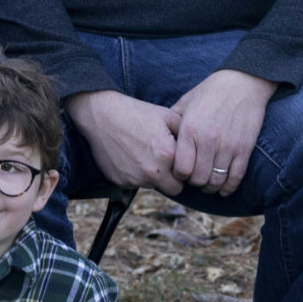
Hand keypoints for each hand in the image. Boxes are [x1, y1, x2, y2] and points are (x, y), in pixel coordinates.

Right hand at [67, 89, 184, 195]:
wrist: (101, 115)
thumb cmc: (135, 112)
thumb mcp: (167, 115)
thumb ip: (187, 132)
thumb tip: (201, 143)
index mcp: (167, 155)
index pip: (187, 177)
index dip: (185, 169)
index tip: (179, 160)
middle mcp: (152, 172)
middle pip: (173, 189)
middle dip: (172, 179)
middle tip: (165, 162)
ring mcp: (134, 179)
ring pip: (153, 186)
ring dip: (153, 176)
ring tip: (144, 154)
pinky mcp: (119, 181)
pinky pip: (134, 184)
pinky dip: (135, 174)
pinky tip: (130, 156)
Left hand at [170, 69, 273, 194]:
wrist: (243, 83)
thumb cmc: (211, 92)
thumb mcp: (186, 102)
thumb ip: (172, 121)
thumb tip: (159, 136)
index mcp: (190, 130)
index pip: (181, 169)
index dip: (179, 175)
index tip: (181, 172)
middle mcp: (208, 140)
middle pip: (198, 179)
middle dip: (195, 183)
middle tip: (194, 179)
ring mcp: (228, 146)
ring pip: (216, 181)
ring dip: (211, 187)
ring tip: (208, 184)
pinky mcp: (244, 149)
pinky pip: (235, 177)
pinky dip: (228, 187)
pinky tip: (223, 188)